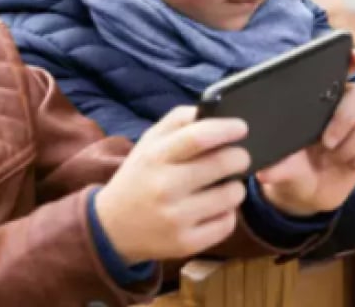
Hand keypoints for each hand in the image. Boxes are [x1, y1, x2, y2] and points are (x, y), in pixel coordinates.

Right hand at [96, 107, 249, 263]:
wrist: (111, 228)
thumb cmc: (141, 176)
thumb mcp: (150, 143)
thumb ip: (180, 120)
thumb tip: (215, 110)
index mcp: (156, 157)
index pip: (199, 136)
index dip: (227, 129)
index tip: (242, 127)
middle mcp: (164, 188)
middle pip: (224, 164)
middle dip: (240, 157)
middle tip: (239, 157)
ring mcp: (175, 218)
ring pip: (233, 195)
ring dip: (236, 186)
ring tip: (224, 184)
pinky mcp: (185, 243)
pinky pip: (227, 223)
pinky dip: (227, 213)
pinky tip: (213, 208)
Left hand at [258, 82, 354, 216]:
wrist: (305, 193)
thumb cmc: (289, 168)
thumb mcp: (280, 166)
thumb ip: (277, 165)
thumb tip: (265, 172)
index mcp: (317, 99)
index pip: (338, 69)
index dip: (352, 58)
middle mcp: (342, 107)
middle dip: (345, 117)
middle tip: (326, 143)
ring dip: (347, 149)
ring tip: (330, 158)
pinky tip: (347, 165)